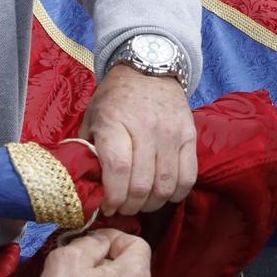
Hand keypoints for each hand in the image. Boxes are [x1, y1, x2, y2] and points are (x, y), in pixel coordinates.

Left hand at [82, 66, 195, 215]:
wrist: (148, 68)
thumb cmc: (114, 98)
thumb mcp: (92, 118)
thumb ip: (88, 151)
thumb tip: (87, 186)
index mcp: (115, 123)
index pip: (118, 170)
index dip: (113, 197)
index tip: (107, 206)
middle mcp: (145, 128)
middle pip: (142, 184)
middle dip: (130, 206)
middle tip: (123, 208)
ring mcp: (171, 133)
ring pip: (166, 185)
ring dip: (152, 204)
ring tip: (142, 203)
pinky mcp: (189, 136)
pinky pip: (188, 176)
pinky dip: (176, 193)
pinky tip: (164, 194)